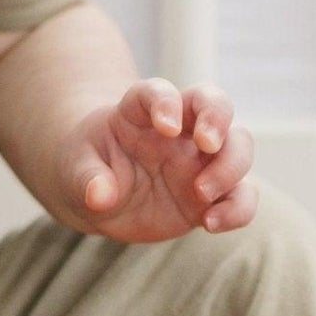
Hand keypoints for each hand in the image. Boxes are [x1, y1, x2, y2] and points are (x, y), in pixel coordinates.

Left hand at [53, 78, 255, 241]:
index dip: (166, 102)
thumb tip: (99, 196)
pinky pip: (241, 195)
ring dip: (230, 167)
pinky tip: (211, 224)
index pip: (158, 92)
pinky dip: (237, 208)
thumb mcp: (74, 171)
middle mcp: (179, 129)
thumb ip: (86, 179)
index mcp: (139, 111)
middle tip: (206, 145)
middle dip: (217, 119)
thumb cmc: (86, 168)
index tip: (165, 125)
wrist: (98, 195)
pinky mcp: (212, 193)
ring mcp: (199, 159)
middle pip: (214, 103)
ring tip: (201, 194)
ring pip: (239, 145)